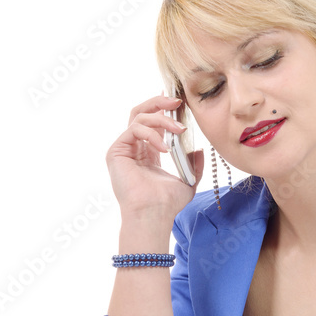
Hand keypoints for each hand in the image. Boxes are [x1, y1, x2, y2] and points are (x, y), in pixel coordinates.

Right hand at [105, 94, 202, 225]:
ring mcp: (123, 149)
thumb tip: (199, 150)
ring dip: (162, 119)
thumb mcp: (188, 181)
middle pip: (141, 112)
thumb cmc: (167, 204)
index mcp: (148, 152)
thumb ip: (193, 164)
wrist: (153, 215)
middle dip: (159, 102)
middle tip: (177, 101)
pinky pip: (134, 130)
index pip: (153, 122)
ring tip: (179, 129)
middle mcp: (134, 148)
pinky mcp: (116, 152)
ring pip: (139, 117)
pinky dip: (152, 134)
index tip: (180, 102)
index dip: (164, 108)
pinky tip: (164, 148)